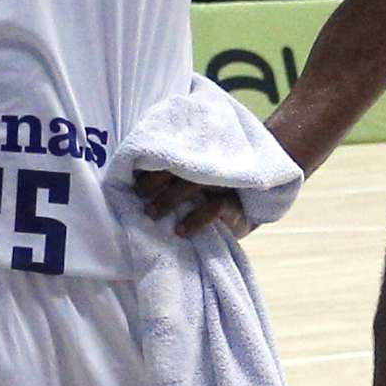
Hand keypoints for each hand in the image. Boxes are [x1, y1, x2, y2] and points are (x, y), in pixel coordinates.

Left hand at [130, 167, 255, 243]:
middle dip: (155, 179)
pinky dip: (195, 219)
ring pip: (194, 182)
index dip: (150, 165)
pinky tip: (181, 231)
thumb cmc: (213, 197)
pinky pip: (215, 207)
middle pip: (179, 164)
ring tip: (152, 214)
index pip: (171, 153)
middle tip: (139, 196)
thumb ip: (170, 180)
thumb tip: (135, 183)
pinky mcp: (236, 204)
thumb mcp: (192, 185)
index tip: (133, 180)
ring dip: (169, 198)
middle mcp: (210, 166)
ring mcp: (224, 182)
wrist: (252, 210)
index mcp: (198, 158)